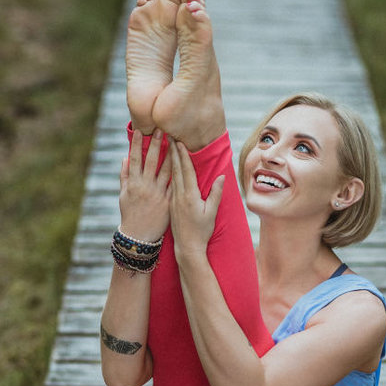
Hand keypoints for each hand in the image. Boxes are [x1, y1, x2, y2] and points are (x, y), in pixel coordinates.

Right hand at [119, 129, 170, 240]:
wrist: (139, 237)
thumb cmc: (130, 214)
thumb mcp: (123, 195)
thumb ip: (124, 176)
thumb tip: (125, 158)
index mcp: (133, 184)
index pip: (136, 159)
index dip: (138, 145)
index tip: (140, 131)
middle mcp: (145, 187)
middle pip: (151, 161)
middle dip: (155, 144)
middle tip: (160, 129)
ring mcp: (157, 194)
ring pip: (165, 170)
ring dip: (170, 154)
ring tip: (174, 141)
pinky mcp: (168, 201)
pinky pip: (175, 184)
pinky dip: (178, 173)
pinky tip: (183, 162)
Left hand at [169, 139, 224, 260]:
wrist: (187, 247)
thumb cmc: (202, 231)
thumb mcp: (212, 212)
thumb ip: (216, 194)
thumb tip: (222, 176)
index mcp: (190, 196)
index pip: (185, 171)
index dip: (182, 155)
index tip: (178, 141)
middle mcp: (179, 196)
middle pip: (175, 170)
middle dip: (172, 152)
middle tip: (167, 137)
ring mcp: (173, 200)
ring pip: (170, 176)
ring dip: (168, 160)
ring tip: (165, 147)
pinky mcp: (170, 205)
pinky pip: (168, 185)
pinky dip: (166, 174)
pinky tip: (164, 168)